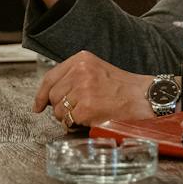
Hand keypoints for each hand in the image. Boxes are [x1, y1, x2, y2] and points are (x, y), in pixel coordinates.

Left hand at [32, 51, 152, 126]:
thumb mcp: (96, 70)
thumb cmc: (123, 87)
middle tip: (78, 109)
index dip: (41, 94)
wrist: (144, 97)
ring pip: (59, 110)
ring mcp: (82, 89)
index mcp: (81, 59)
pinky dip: (78, 124)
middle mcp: (80, 71)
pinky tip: (92, 117)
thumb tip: (49, 96)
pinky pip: (69, 121)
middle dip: (61, 107)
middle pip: (53, 96)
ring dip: (69, 117)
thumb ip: (74, 77)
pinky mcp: (86, 107)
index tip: (38, 105)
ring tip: (88, 112)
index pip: (50, 77)